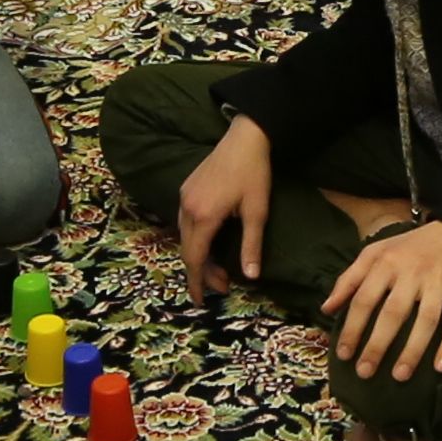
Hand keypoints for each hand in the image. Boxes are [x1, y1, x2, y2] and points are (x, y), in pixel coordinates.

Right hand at [173, 115, 280, 300]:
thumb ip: (251, 246)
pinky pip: (184, 222)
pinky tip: (209, 244)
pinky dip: (195, 239)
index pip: (195, 258)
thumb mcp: (257, 212)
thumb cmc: (255, 174)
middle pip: (187, 250)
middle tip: (222, 287)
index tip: (200, 301)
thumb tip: (250, 277)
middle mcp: (187, 208)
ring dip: (199, 256)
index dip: (197, 282)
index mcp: (204, 216)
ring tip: (218, 270)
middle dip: (202, 272)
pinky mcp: (186, 189)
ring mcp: (184, 197)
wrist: (245, 138)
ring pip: (184, 237)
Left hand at [322, 218, 441, 381]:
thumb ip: (349, 279)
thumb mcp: (376, 253)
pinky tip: (441, 367)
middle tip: (365, 372)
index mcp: (387, 263)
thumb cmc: (412, 248)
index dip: (352, 328)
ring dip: (412, 350)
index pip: (364, 299)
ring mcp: (438, 283)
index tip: (343, 354)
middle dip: (377, 345)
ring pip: (425, 320)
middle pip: (393, 313)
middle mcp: (412, 273)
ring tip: (399, 376)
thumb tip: (326, 309)